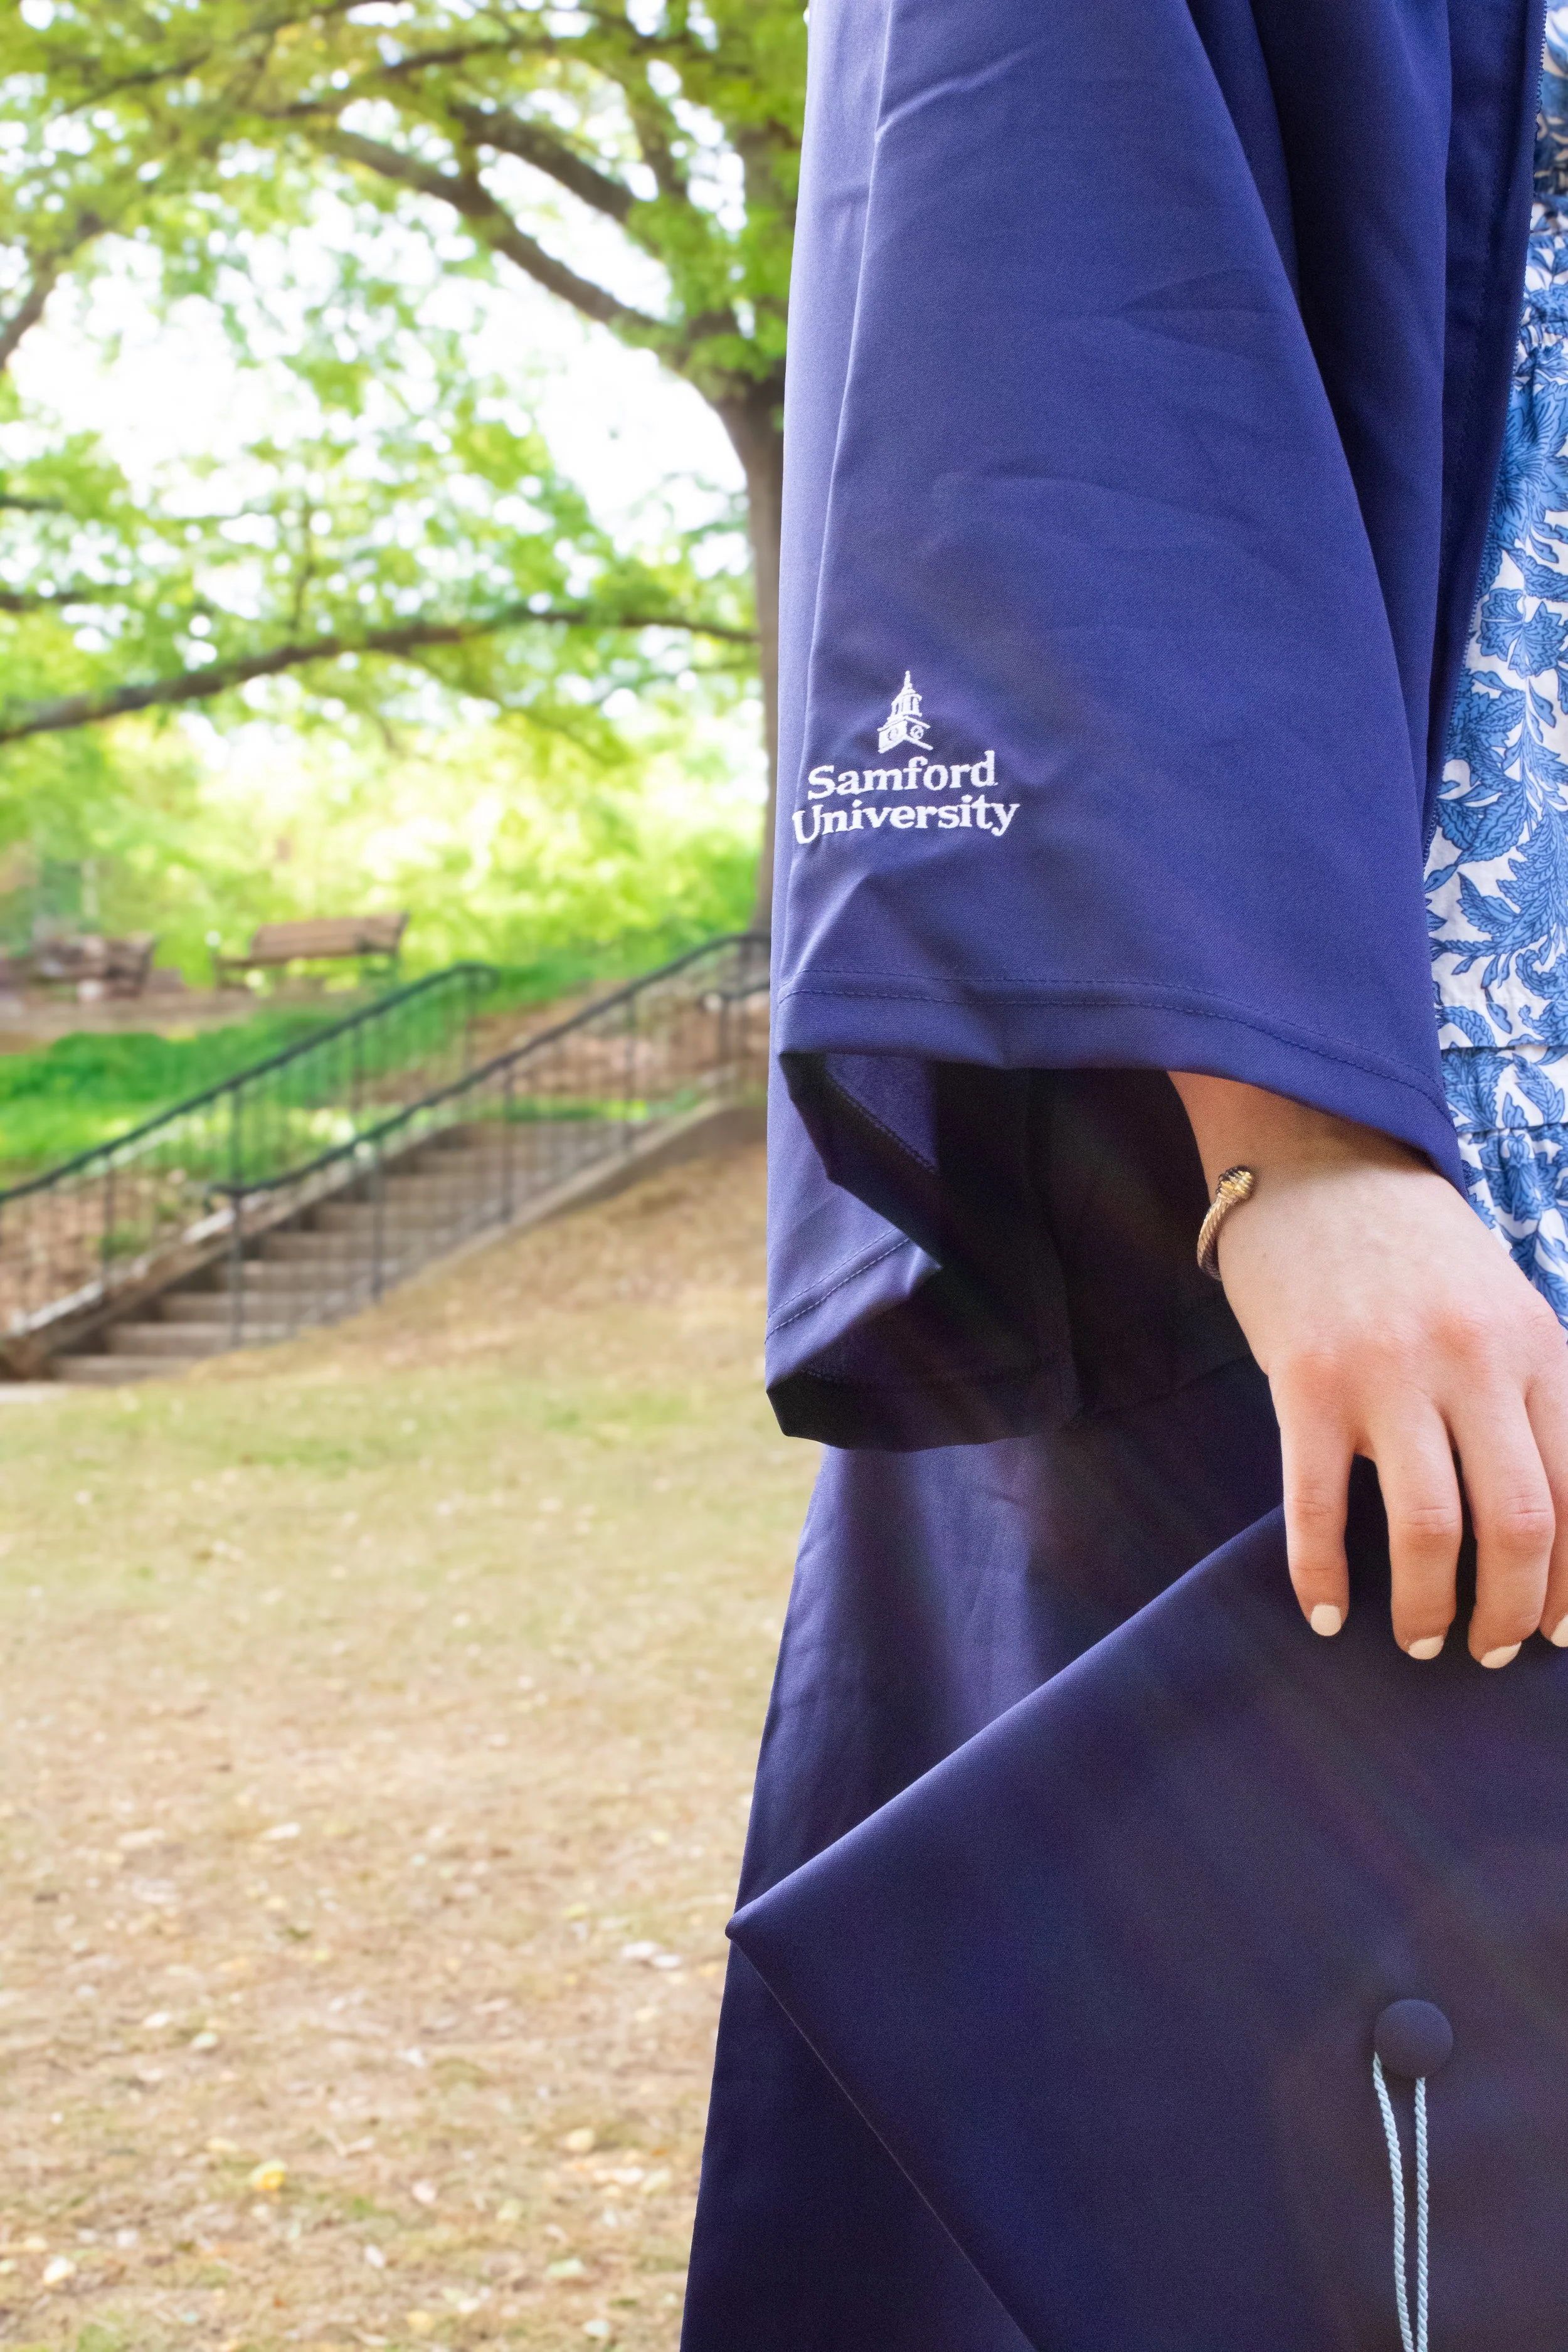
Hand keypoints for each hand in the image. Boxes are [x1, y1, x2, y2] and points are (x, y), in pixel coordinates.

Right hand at [1170, 1074, 1567, 1662]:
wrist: (1316, 1157)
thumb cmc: (1414, 1247)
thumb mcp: (1506, 1307)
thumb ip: (1532, 1394)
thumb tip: (1552, 1517)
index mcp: (1537, 1347)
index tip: (1562, 1632)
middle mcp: (1474, 1363)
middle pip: (1520, 1524)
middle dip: (1512, 1613)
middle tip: (1490, 1650)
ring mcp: (1388, 1372)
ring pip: (1431, 1527)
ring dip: (1428, 1608)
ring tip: (1418, 1640)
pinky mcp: (1306, 1382)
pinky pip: (1319, 1505)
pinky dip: (1322, 1575)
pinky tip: (1326, 1612)